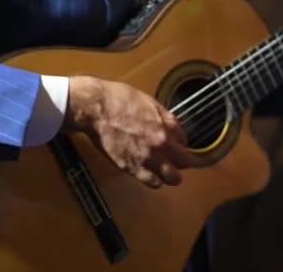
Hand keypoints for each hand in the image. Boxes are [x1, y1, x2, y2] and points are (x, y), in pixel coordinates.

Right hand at [63, 75, 197, 188]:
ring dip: (173, 176)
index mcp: (167, 124)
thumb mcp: (148, 101)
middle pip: (185, 161)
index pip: (185, 141)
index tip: (178, 146)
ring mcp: (149, 157)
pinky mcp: (133, 168)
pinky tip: (153, 177)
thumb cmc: (118, 99)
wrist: (97, 108)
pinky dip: (155, 181)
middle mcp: (162, 142)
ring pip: (173, 177)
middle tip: (178, 162)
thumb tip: (172, 126)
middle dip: (183, 162)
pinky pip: (153, 183)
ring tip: (169, 175)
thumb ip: (163, 117)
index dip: (182, 144)